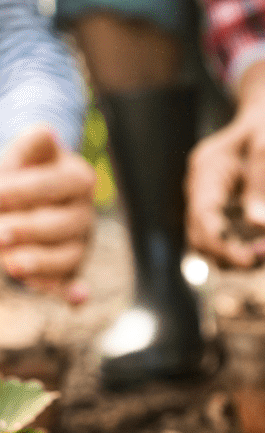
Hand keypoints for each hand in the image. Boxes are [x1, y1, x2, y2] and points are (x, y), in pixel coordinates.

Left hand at [0, 125, 95, 302]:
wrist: (30, 192)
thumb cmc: (23, 170)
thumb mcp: (24, 153)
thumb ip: (29, 146)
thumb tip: (44, 132)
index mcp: (78, 178)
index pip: (52, 185)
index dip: (22, 191)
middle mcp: (84, 213)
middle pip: (61, 225)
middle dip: (28, 230)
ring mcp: (79, 243)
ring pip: (67, 257)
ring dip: (41, 264)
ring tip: (12, 264)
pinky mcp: (69, 269)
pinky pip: (72, 282)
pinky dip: (75, 293)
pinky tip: (77, 300)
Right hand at [186, 94, 264, 268]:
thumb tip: (261, 226)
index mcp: (207, 171)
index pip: (203, 216)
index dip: (222, 243)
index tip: (250, 260)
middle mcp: (203, 192)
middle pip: (203, 239)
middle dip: (234, 254)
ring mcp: (213, 206)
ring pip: (216, 248)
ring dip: (245, 254)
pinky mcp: (227, 217)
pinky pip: (233, 243)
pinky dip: (253, 248)